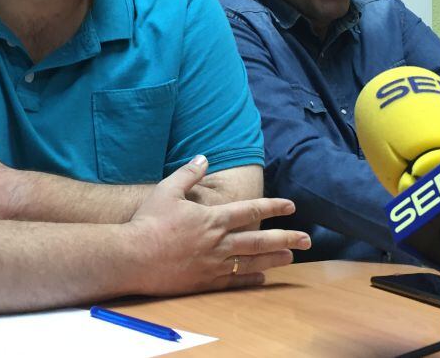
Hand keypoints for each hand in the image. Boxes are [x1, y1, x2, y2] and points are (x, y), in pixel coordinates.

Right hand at [127, 155, 311, 294]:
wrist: (132, 257)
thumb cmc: (147, 222)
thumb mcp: (167, 190)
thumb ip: (188, 174)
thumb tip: (203, 157)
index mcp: (213, 218)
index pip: (251, 211)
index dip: (273, 207)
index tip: (291, 206)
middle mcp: (218, 242)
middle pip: (260, 240)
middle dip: (287, 238)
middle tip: (307, 239)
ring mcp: (213, 264)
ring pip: (252, 261)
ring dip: (274, 258)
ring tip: (292, 257)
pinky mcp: (204, 281)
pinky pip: (234, 280)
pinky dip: (251, 279)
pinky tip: (263, 278)